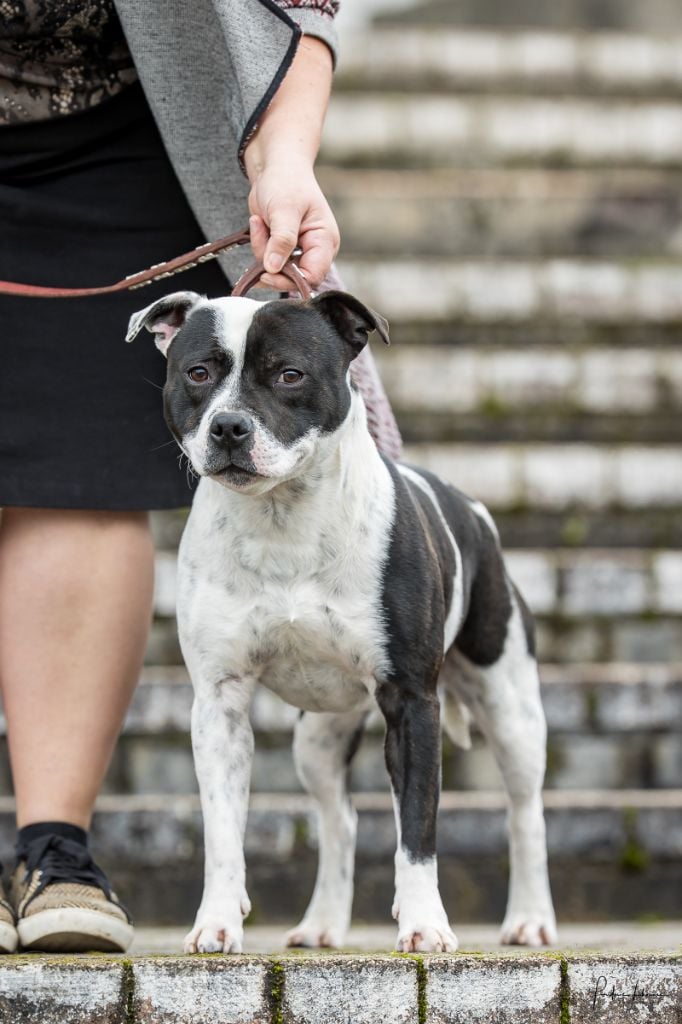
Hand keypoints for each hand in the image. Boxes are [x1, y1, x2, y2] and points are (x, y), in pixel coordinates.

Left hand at [247, 162, 338, 290]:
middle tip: (260, 237)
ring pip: (277, 271)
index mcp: (325, 241)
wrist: (276, 166)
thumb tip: (274, 268)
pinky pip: (268, 261)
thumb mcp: (284, 209)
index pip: (313, 276)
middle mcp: (315, 250)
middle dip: (272, 264)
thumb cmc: (287, 181)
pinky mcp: (283, 249)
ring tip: (259, 222)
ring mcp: (299, 251)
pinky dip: (259, 246)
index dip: (291, 280)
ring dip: (262, 251)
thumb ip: (281, 240)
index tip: (267, 272)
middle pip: (294, 278)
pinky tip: (258, 223)